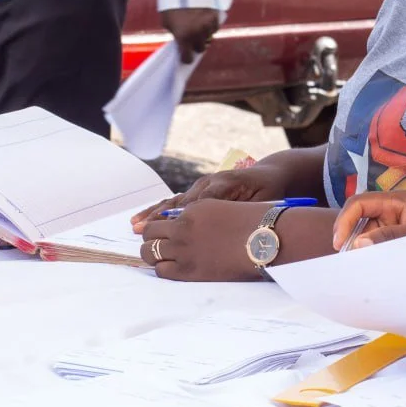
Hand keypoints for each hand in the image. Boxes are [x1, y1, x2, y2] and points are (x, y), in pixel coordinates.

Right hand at [131, 156, 293, 232]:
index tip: (172, 229)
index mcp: (226, 182)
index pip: (202, 200)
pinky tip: (142, 220)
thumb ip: (247, 210)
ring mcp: (201, 186)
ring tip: (136, 226)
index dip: (186, 215)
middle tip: (143, 231)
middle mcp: (209, 182)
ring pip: (174, 201)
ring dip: (154, 214)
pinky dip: (158, 211)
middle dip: (162, 216)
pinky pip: (175, 202)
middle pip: (181, 201)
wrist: (270, 175)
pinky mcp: (198, 192)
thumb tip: (236, 224)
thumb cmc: (270, 191)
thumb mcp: (265, 200)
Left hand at [140, 199, 269, 280]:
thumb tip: (183, 228)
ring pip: (149, 251)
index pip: (163, 216)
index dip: (161, 225)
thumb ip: (202, 215)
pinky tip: (173, 268)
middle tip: (158, 244)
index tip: (162, 232)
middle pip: (150, 232)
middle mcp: (183, 226)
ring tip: (163, 257)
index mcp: (194, 208)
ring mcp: (183, 248)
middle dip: (152, 238)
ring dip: (153, 253)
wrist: (269, 240)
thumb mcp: (224, 209)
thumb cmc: (256, 224)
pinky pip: (161, 270)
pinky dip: (163, 268)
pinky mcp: (188, 269)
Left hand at [161, 7, 219, 63]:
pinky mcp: (215, 17)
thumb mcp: (167, 21)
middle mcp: (197, 34)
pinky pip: (214, 28)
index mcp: (183, 37)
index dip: (185, 58)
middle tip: (191, 40)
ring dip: (204, 35)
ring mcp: (208, 26)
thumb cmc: (172, 3)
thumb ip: (174, 33)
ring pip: (209, 38)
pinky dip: (210, 27)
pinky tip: (204, 21)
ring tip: (198, 27)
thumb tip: (180, 40)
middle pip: (200, 48)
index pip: (187, 58)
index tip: (185, 56)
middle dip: (195, 45)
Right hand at [333, 191, 405, 276]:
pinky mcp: (404, 247)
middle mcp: (398, 213)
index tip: (340, 245)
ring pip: (369, 238)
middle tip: (347, 264)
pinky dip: (374, 261)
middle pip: (360, 221)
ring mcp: (401, 230)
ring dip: (361, 252)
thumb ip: (390, 237)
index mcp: (401, 201)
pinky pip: (382, 251)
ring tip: (358, 271)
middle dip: (350, 239)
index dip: (345, 220)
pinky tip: (373, 275)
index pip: (360, 203)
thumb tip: (358, 243)